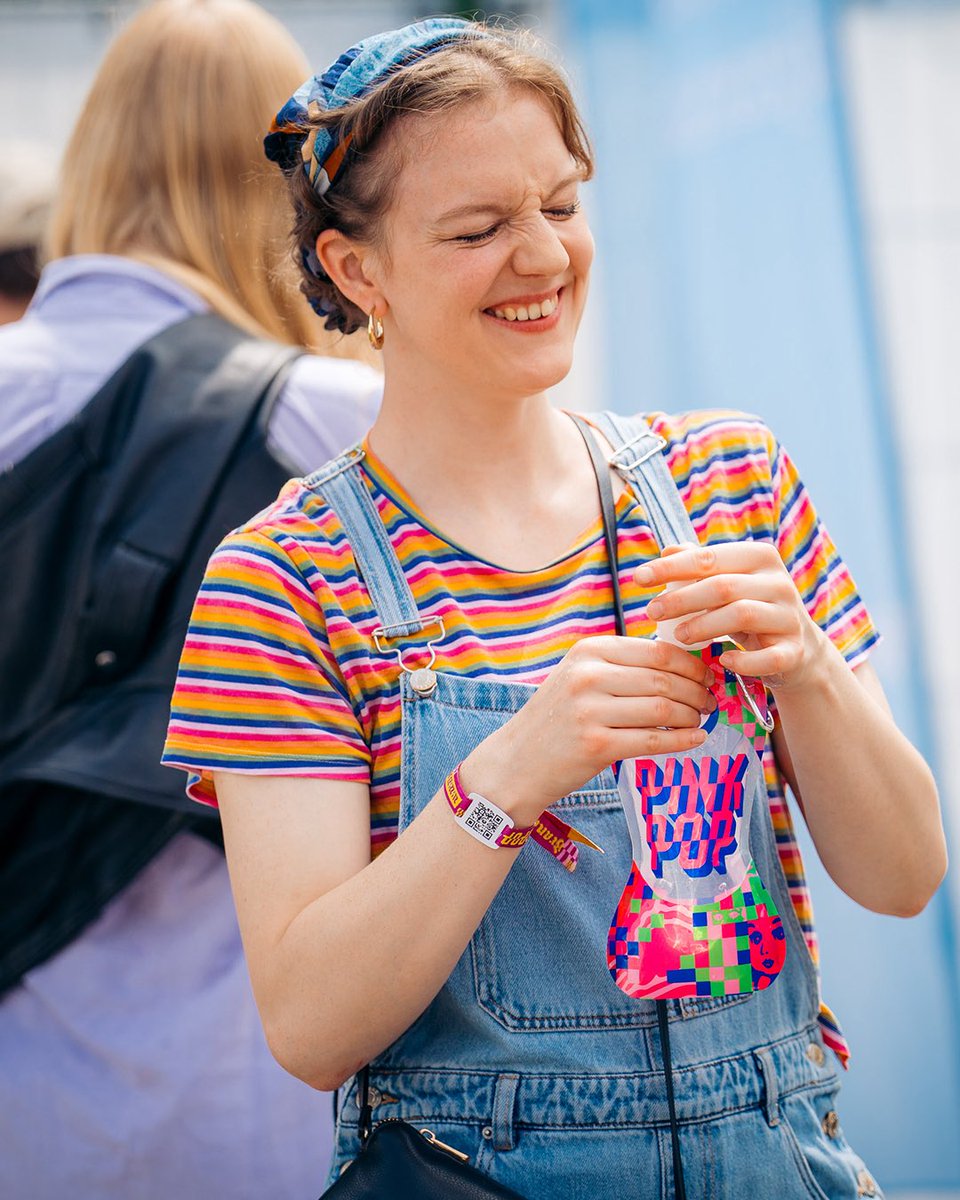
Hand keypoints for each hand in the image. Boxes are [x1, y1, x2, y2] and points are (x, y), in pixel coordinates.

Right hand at [462, 635, 715, 822]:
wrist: (517, 762)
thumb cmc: (556, 719)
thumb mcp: (579, 676)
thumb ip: (621, 665)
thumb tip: (682, 662)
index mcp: (588, 651)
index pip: (657, 651)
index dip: (691, 664)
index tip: (706, 676)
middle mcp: (588, 676)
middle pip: (664, 679)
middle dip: (697, 691)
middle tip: (710, 701)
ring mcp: (591, 711)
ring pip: (664, 709)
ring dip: (692, 715)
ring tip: (701, 720)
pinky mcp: (597, 745)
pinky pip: (655, 740)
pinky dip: (683, 740)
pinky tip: (695, 739)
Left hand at [638, 542, 830, 690]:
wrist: (798, 650)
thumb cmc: (751, 611)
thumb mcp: (727, 584)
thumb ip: (700, 567)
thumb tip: (667, 550)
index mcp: (759, 557)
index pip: (709, 557)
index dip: (671, 567)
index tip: (638, 577)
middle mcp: (779, 582)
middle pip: (722, 586)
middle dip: (681, 599)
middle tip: (651, 612)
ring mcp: (790, 617)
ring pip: (741, 614)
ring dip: (703, 626)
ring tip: (677, 636)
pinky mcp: (794, 651)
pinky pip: (767, 657)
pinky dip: (742, 661)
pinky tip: (723, 661)